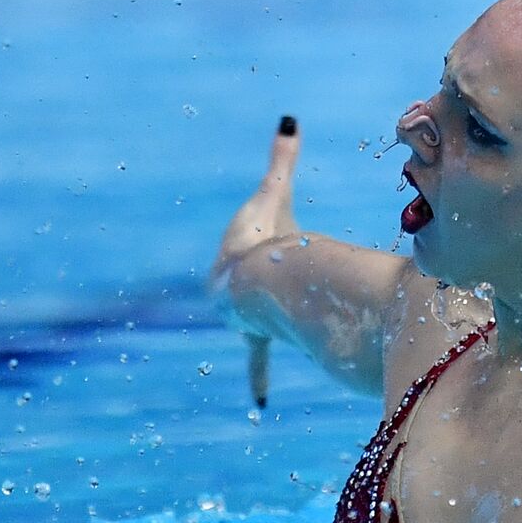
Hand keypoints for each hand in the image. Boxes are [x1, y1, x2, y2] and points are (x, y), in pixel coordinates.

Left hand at [212, 115, 300, 407]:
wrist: (254, 275)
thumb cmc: (261, 233)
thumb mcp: (274, 192)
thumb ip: (283, 157)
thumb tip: (288, 117)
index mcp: (237, 259)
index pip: (237, 261)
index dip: (237, 264)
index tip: (233, 273)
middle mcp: (234, 291)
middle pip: (245, 300)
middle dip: (251, 307)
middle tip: (260, 312)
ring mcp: (243, 316)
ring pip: (254, 329)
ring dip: (260, 336)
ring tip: (260, 346)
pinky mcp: (253, 335)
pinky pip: (257, 360)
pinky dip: (257, 380)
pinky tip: (258, 405)